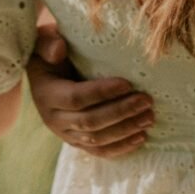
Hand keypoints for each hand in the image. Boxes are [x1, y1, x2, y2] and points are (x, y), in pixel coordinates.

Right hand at [25, 24, 153, 158]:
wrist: (45, 73)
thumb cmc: (51, 52)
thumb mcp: (45, 41)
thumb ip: (49, 42)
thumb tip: (59, 50)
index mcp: (47, 94)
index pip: (76, 98)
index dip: (102, 92)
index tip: (128, 84)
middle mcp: (54, 119)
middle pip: (90, 122)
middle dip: (121, 112)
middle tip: (146, 100)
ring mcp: (65, 134)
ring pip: (97, 140)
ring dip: (125, 130)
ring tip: (149, 117)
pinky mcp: (77, 143)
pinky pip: (99, 151)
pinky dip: (121, 148)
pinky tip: (141, 138)